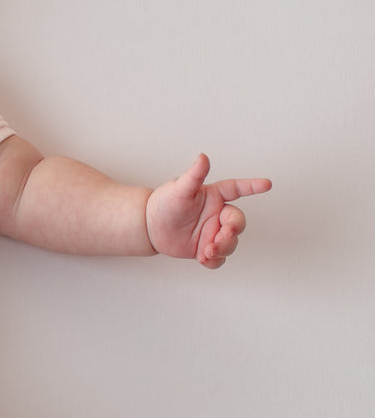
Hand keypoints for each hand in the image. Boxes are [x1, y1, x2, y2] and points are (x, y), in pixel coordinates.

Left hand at [145, 154, 271, 268]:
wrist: (150, 226)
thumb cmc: (165, 203)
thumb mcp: (179, 189)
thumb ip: (194, 176)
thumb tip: (203, 157)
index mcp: (214, 196)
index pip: (237, 189)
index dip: (252, 186)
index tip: (267, 184)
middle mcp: (217, 214)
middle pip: (238, 223)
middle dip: (232, 231)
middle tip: (221, 236)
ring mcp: (213, 232)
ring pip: (231, 242)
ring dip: (223, 248)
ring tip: (206, 251)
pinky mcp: (206, 248)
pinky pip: (219, 258)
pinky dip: (214, 261)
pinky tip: (204, 259)